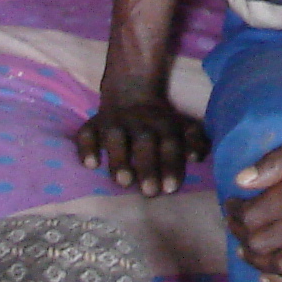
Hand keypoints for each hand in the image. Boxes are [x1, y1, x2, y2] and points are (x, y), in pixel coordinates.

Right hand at [74, 95, 210, 196]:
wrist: (130, 89)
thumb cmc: (159, 121)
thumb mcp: (181, 125)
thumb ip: (194, 141)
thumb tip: (196, 157)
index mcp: (163, 123)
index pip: (169, 142)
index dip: (171, 164)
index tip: (170, 188)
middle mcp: (138, 121)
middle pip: (144, 141)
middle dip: (147, 166)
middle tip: (150, 191)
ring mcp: (114, 122)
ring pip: (115, 137)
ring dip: (119, 160)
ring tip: (123, 182)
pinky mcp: (93, 124)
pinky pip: (86, 133)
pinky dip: (86, 148)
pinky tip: (91, 164)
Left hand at [227, 114, 281, 281]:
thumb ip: (277, 159)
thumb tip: (242, 180)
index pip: (254, 216)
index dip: (235, 211)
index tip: (233, 200)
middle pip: (262, 243)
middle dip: (241, 233)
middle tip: (236, 220)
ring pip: (281, 266)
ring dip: (257, 260)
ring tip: (247, 247)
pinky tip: (271, 275)